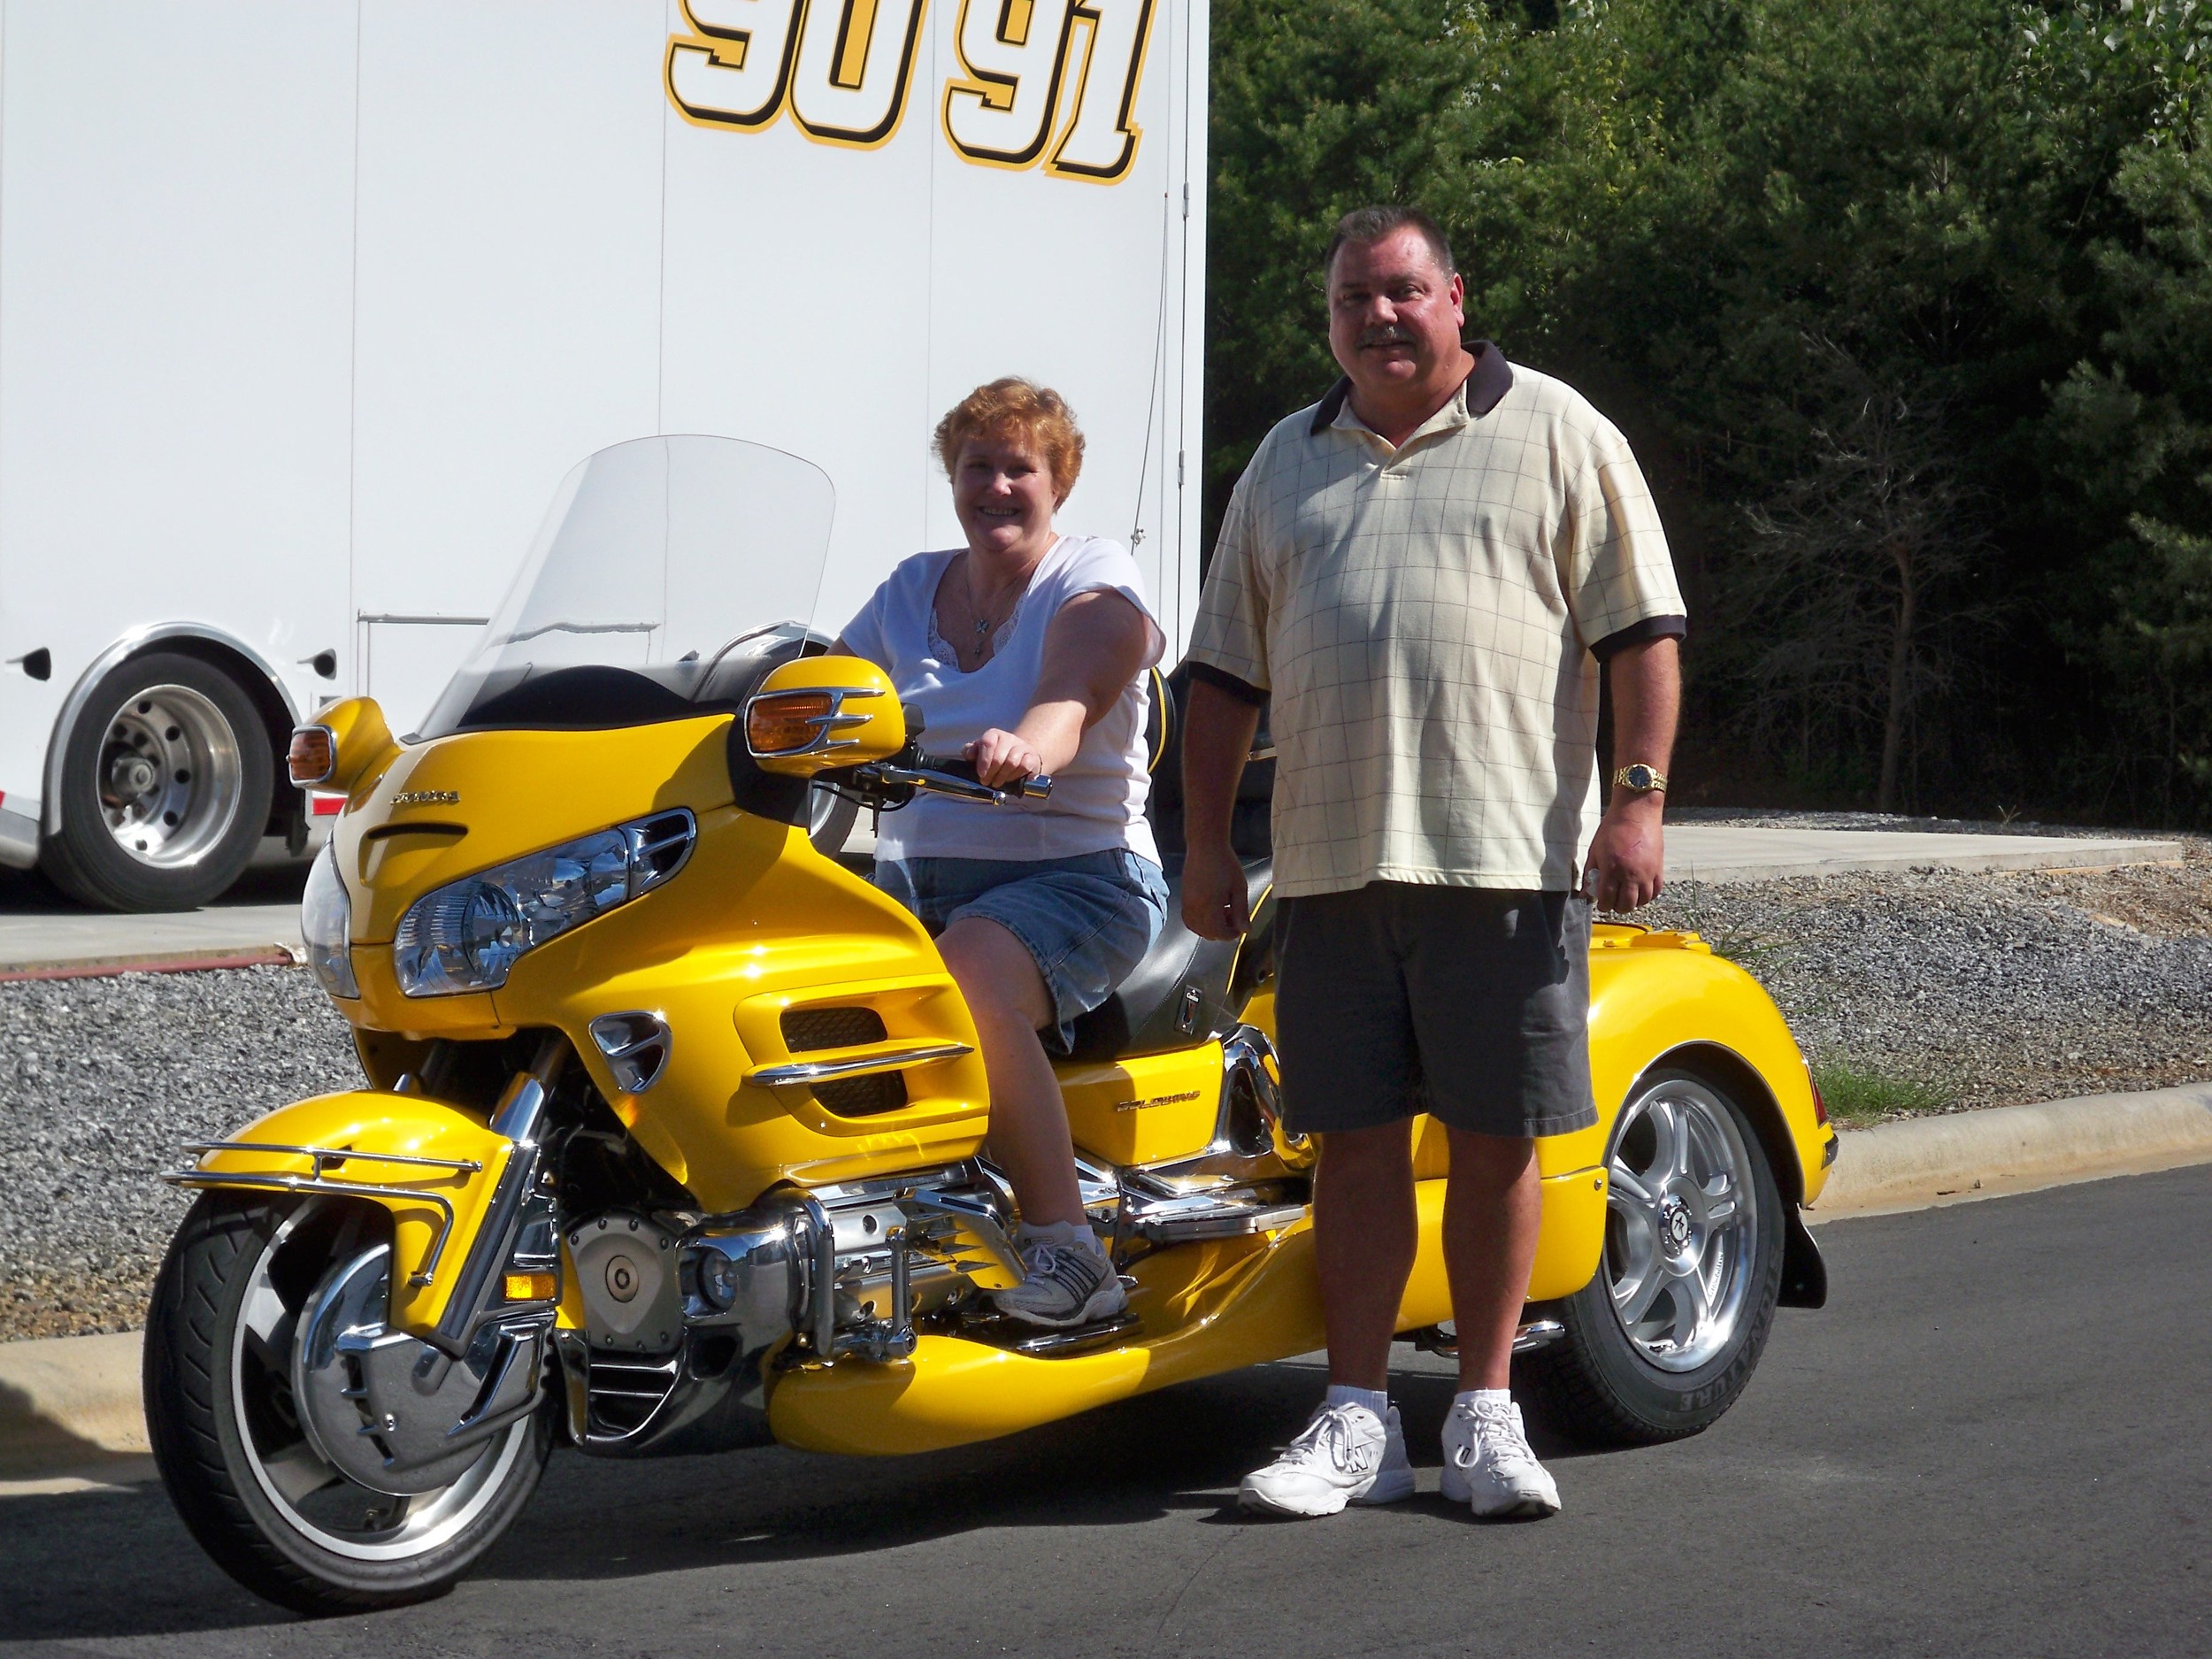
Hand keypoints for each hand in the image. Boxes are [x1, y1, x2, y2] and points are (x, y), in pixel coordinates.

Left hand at [964, 728, 1045, 788]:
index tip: (981, 773)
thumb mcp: (980, 752)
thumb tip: (969, 754)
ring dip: (1002, 776)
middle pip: (999, 757)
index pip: (988, 742)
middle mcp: (1009, 738)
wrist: (1018, 757)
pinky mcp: (1032, 757)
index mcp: (994, 734)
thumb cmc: (995, 756)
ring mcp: (1022, 747)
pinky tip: (1010, 779)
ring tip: (997, 782)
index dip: (983, 760)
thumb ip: (970, 751)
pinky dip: (1015, 776)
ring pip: (1011, 762)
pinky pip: (1024, 767)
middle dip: (991, 773)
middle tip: (986, 781)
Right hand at [1181, 839, 1250, 939]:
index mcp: (1210, 906)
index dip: (1232, 934)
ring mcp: (1187, 903)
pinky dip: (1199, 922)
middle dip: (1222, 931)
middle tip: (1233, 916)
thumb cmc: (1225, 863)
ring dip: (1210, 927)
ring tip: (1222, 911)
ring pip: (1197, 928)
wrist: (1205, 846)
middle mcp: (1195, 907)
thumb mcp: (1239, 888)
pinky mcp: (1183, 898)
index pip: (1219, 933)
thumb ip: (1242, 911)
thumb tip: (1245, 930)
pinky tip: (1210, 910)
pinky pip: (1189, 919)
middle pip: (1207, 933)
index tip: (1240, 926)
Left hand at [1584, 798, 1664, 912]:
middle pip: (1626, 904)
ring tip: (1627, 896)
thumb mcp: (1595, 850)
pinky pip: (1656, 891)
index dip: (1603, 905)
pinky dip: (1648, 895)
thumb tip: (1585, 892)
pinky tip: (1640, 890)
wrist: (1636, 812)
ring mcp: (1647, 872)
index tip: (1601, 904)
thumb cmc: (1613, 828)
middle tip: (1613, 902)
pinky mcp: (1659, 868)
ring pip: (1642, 901)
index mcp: (1612, 869)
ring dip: (1633, 903)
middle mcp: (1631, 874)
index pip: (1607, 899)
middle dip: (1617, 907)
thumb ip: (1590, 872)